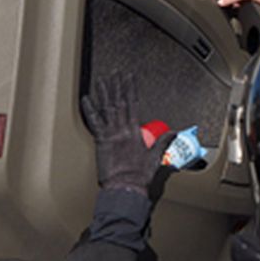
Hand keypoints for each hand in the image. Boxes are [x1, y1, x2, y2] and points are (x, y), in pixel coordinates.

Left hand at [81, 74, 174, 193]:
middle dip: (117, 86)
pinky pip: (93, 123)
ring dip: (103, 94)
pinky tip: (86, 99)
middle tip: (115, 73)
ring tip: (101, 80)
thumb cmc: (139, 176)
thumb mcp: (155, 157)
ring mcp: (110, 134)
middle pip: (119, 102)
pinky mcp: (100, 142)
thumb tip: (174, 132)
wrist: (125, 187)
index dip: (131, 89)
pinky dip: (89, 110)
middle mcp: (122, 130)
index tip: (129, 77)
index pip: (133, 104)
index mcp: (135, 131)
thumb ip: (163, 141)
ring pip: (106, 109)